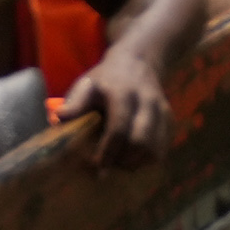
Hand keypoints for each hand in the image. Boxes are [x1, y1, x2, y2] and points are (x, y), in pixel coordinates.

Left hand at [72, 40, 177, 164]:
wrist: (138, 62)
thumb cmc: (105, 80)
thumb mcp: (87, 85)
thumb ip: (75, 102)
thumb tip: (61, 118)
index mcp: (123, 92)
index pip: (119, 128)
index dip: (108, 151)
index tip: (97, 168)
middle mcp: (147, 101)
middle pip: (141, 142)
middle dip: (123, 161)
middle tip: (107, 167)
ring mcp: (161, 110)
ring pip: (154, 149)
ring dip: (135, 163)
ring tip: (119, 164)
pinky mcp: (169, 120)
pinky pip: (161, 149)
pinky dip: (146, 160)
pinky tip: (131, 158)